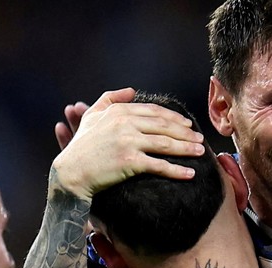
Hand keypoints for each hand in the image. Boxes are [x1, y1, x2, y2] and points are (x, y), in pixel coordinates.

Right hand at [51, 87, 205, 199]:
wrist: (71, 173)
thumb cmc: (81, 146)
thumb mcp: (92, 116)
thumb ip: (110, 99)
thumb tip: (132, 90)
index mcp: (119, 112)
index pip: (154, 112)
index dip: (174, 118)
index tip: (187, 124)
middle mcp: (125, 124)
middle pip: (164, 126)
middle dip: (186, 133)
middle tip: (200, 139)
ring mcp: (128, 142)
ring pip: (166, 144)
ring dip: (187, 149)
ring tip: (200, 152)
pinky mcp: (130, 162)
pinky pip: (160, 165)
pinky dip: (177, 170)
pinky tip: (190, 174)